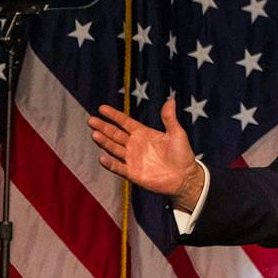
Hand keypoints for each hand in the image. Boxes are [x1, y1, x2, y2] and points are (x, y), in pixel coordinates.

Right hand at [89, 99, 203, 207]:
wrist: (185, 178)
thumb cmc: (183, 154)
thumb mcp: (177, 133)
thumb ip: (169, 118)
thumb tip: (171, 100)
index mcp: (144, 134)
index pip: (125, 122)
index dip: (114, 115)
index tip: (102, 108)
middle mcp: (135, 145)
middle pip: (115, 134)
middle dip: (104, 127)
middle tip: (91, 120)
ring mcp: (133, 159)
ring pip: (114, 149)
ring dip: (104, 142)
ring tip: (94, 134)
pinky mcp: (133, 173)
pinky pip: (119, 168)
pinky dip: (111, 164)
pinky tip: (102, 158)